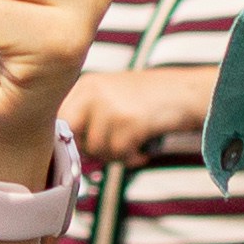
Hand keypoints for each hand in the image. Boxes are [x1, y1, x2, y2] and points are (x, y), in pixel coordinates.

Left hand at [61, 62, 213, 170]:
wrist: (186, 92)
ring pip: (95, 149)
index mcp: (84, 85)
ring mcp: (110, 106)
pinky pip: (118, 154)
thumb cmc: (147, 100)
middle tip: (110, 148)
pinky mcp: (129, 121)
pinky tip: (143, 148)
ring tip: (133, 144)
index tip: (84, 149)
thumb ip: (85, 117)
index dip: (69, 140)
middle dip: (88, 148)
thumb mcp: (110, 97)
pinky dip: (131, 158)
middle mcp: (92, 91)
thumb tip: (63, 152)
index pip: (58, 120)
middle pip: (71, 135)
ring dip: (115, 155)